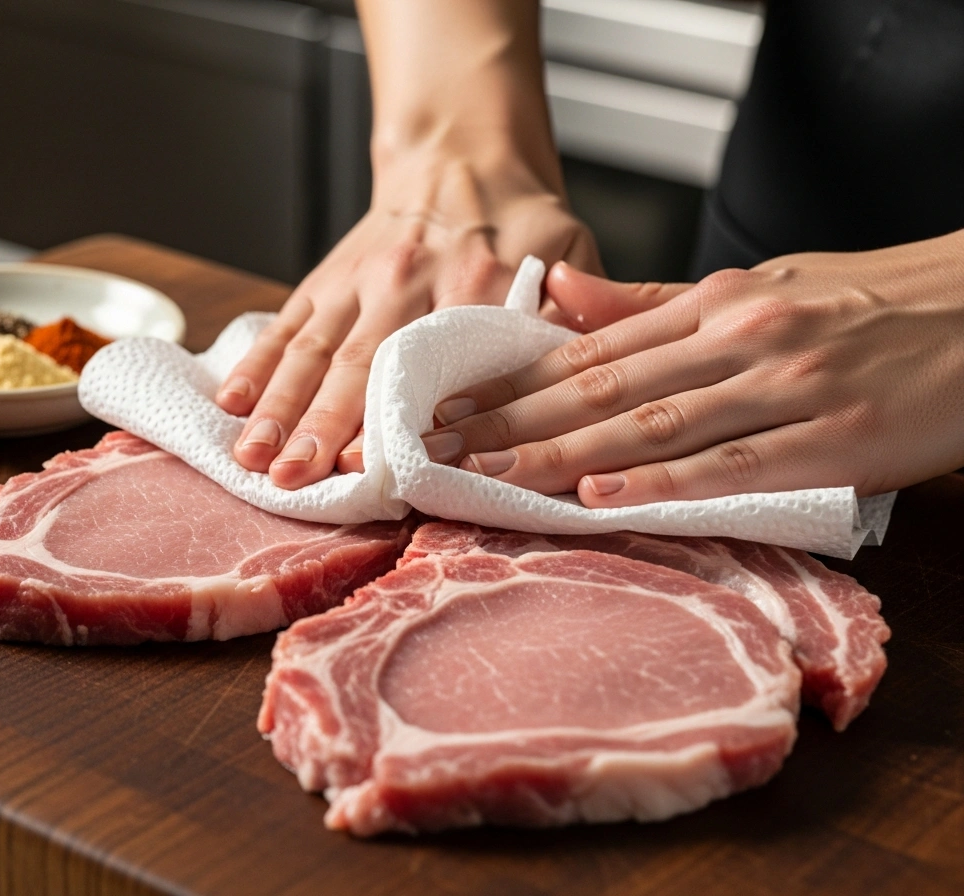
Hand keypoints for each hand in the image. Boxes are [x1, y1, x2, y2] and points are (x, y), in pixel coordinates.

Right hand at [217, 152, 600, 487]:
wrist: (462, 156)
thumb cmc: (522, 224)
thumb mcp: (569, 255)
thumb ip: (572, 315)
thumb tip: (566, 380)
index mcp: (473, 286)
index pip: (430, 362)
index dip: (395, 415)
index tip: (366, 464)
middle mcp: (406, 284)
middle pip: (359, 364)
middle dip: (320, 426)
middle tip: (291, 480)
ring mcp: (357, 284)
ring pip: (312, 350)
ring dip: (279, 407)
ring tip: (251, 458)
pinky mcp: (325, 281)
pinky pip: (286, 325)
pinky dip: (255, 363)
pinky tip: (231, 403)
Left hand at [421, 236, 963, 504]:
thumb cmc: (866, 305)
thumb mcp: (756, 287)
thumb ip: (650, 300)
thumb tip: (557, 292)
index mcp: (712, 305)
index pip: (589, 350)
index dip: (512, 384)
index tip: (451, 409)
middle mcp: (735, 340)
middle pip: (602, 388)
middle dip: (512, 424)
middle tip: (440, 451)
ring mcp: (785, 387)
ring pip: (652, 425)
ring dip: (562, 454)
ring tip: (490, 477)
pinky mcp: (834, 439)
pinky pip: (734, 464)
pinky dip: (666, 482)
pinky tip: (603, 496)